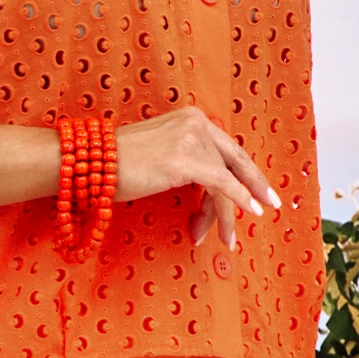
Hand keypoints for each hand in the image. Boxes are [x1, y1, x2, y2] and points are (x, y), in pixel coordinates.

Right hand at [113, 107, 280, 250]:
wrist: (89, 163)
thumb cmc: (115, 166)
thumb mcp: (159, 156)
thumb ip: (187, 163)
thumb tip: (209, 193)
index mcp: (189, 118)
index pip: (226, 148)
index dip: (246, 171)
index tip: (261, 190)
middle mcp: (195, 123)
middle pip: (232, 162)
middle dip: (253, 186)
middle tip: (269, 206)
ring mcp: (192, 139)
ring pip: (224, 182)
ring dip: (224, 214)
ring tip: (225, 239)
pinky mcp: (187, 161)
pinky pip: (222, 186)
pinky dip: (237, 201)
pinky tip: (248, 214)